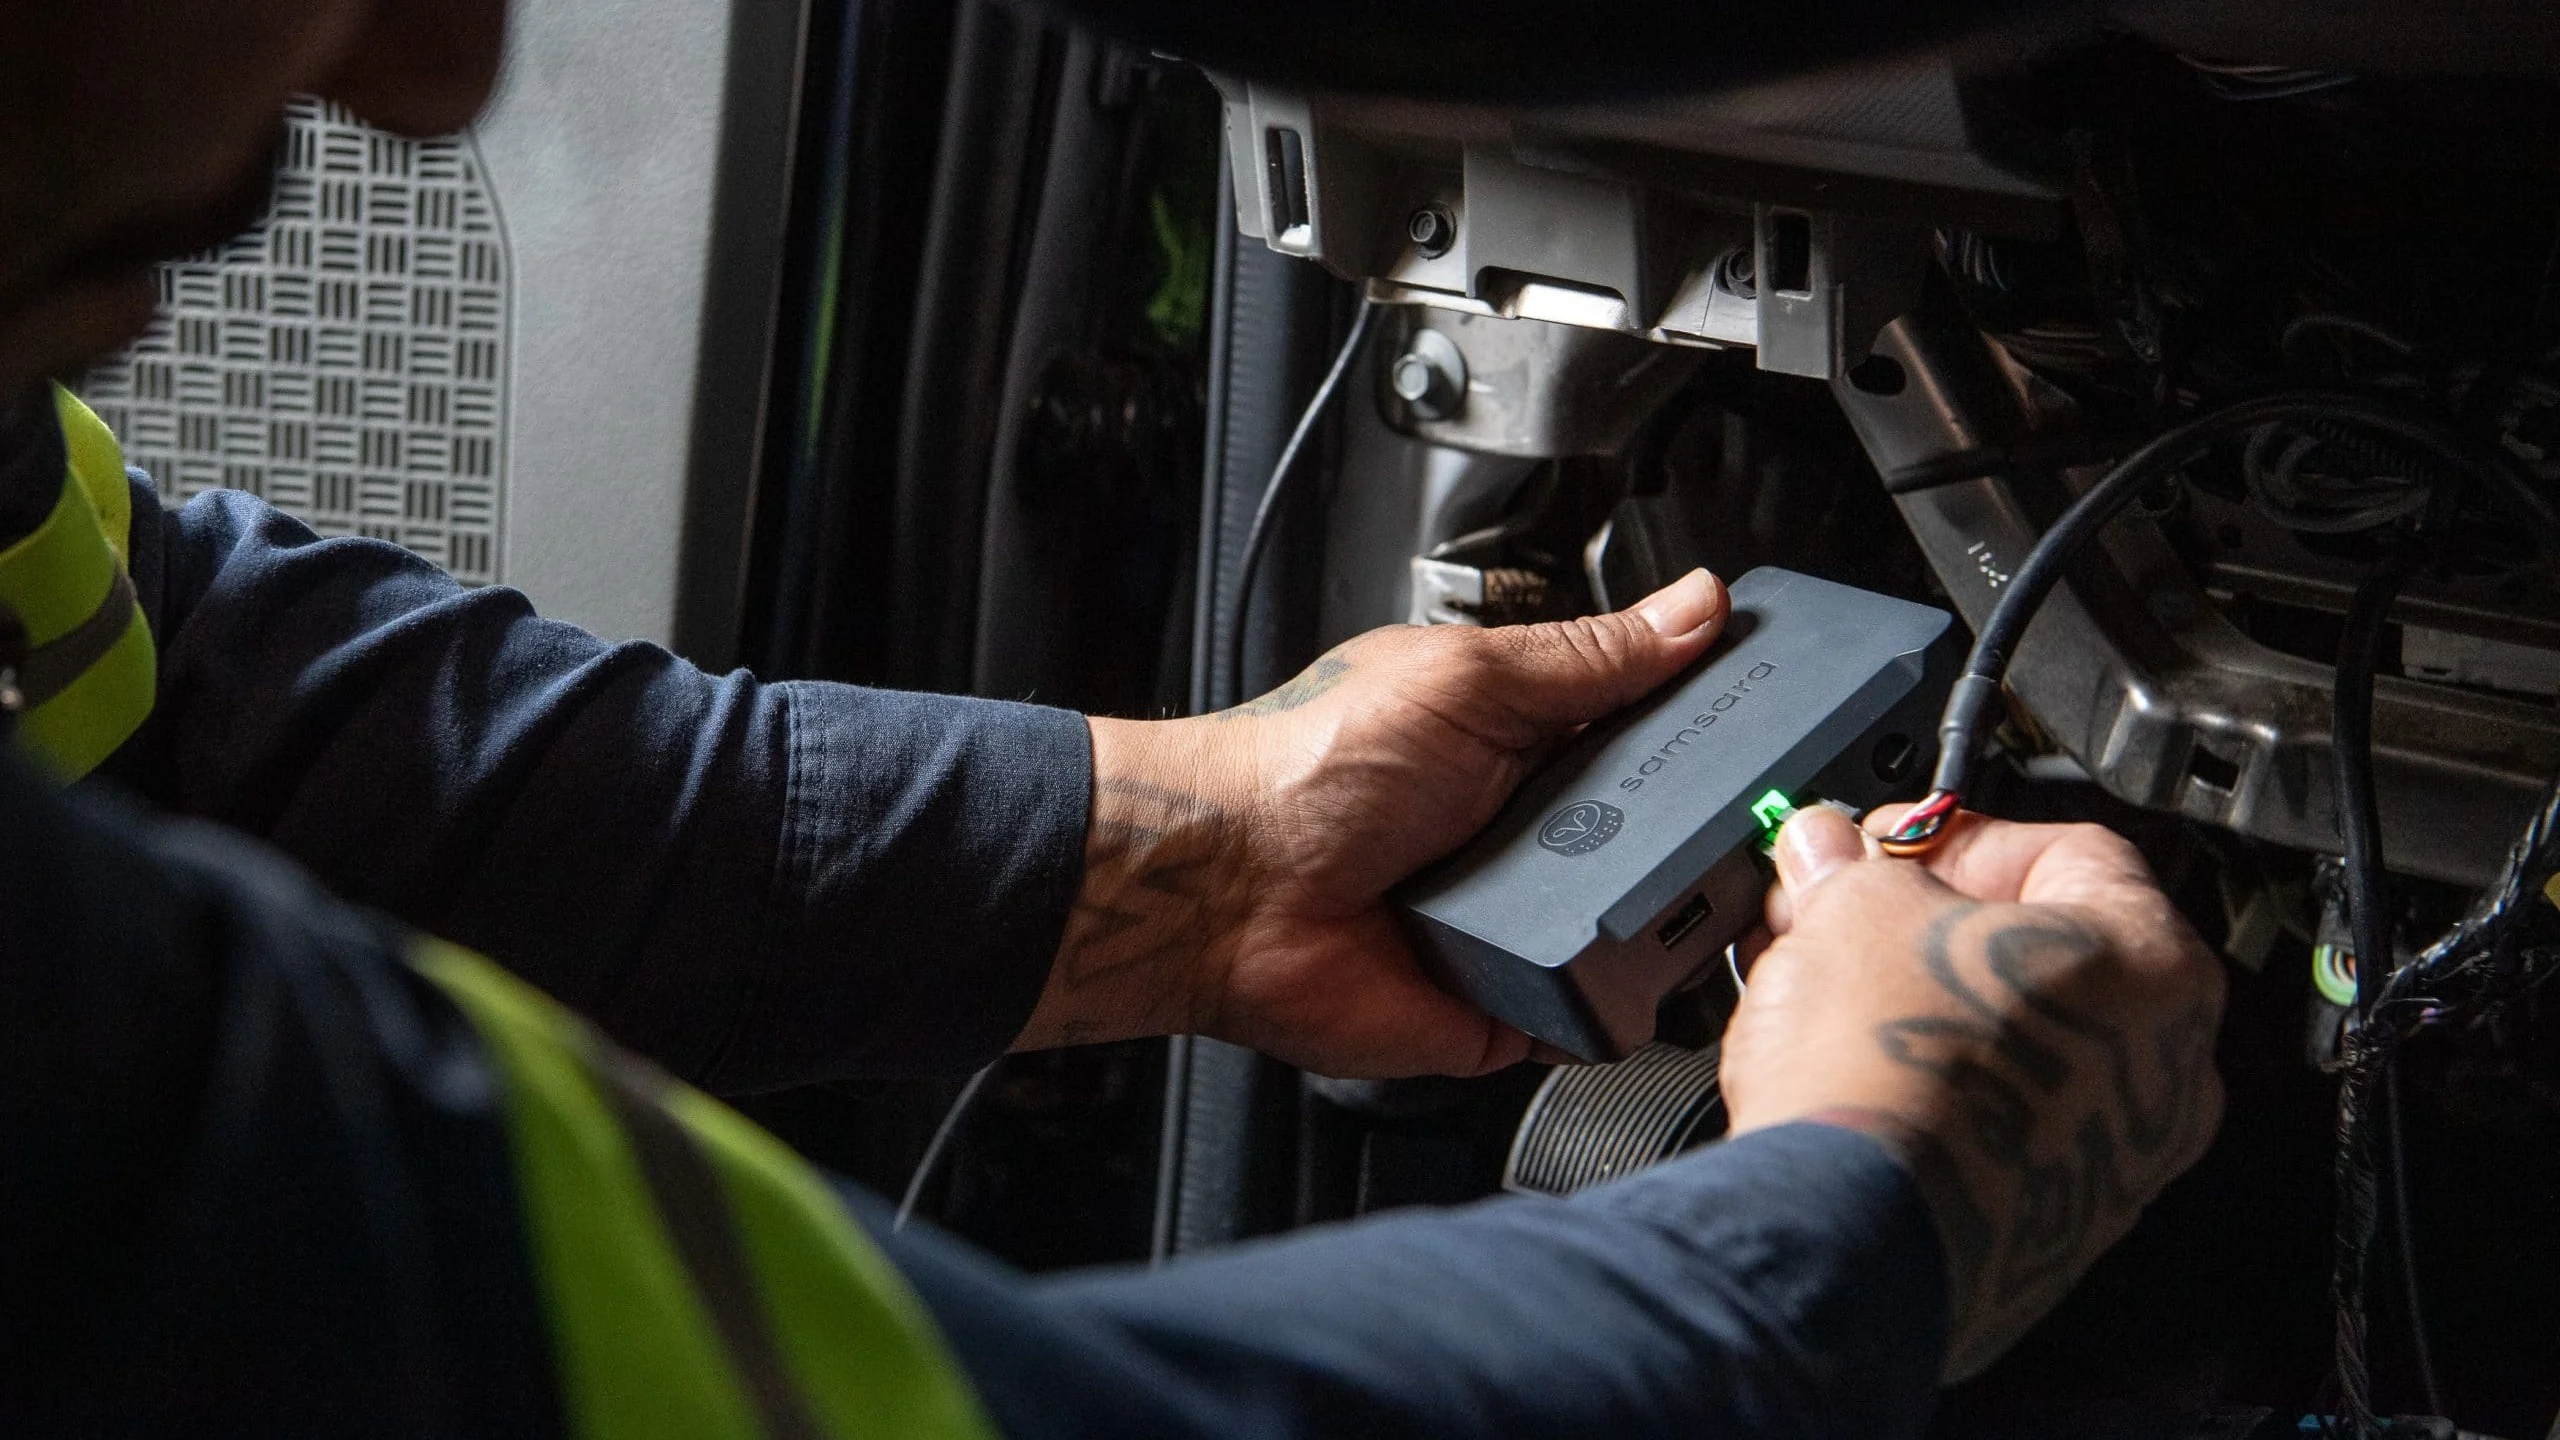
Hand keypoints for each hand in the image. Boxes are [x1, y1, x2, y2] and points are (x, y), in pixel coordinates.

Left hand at [1010, 570, 1729, 1076]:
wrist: (1228, 888)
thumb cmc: (1309, 770)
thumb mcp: (1469, 679)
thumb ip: (1591, 656)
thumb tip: (1696, 605)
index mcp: (1526, 742)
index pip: (1656, 737)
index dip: (1716, 734)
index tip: (1786, 725)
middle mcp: (1533, 835)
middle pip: (1667, 840)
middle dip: (1701, 836)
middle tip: (1742, 822)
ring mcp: (1524, 924)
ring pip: (1644, 931)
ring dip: (1661, 917)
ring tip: (1658, 891)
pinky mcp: (1513, 1008)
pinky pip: (1596, 1016)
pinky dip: (1614, 1003)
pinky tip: (1620, 970)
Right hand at [1721, 806, 2224, 1381]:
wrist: (1854, 1234)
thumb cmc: (1893, 1076)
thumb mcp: (1855, 908)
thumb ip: (1853, 868)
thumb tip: (1828, 853)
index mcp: (2154, 962)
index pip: (2064, 852)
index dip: (1953, 838)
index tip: (1882, 851)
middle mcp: (2165, 1069)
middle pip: (2036, 953)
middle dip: (1925, 926)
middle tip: (1844, 917)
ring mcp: (2115, 1158)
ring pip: (2013, 1045)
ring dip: (1920, 1008)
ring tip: (1825, 995)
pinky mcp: (2049, 1226)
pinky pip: (1994, 1126)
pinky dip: (1930, 1092)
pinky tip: (1851, 1076)